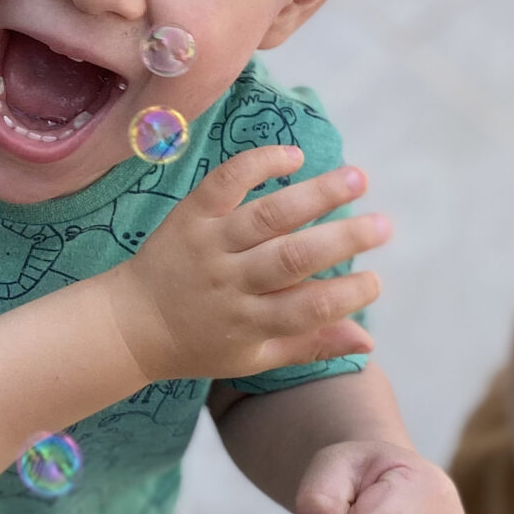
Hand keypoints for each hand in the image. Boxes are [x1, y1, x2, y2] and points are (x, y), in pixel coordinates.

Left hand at [110, 146, 387, 384]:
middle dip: (343, 239)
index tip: (375, 280)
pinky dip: (258, 164)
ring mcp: (209, 244)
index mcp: (249, 322)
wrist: (130, 324)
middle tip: (383, 225)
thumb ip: (311, 345)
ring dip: (316, 194)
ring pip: (267, 216)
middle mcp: (230, 281)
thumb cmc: (200, 344)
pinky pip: (225, 183)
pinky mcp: (190, 215)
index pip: (306, 309)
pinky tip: (293, 156)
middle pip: (292, 258)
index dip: (346, 296)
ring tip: (358, 179)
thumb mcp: (254, 358)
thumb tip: (370, 341)